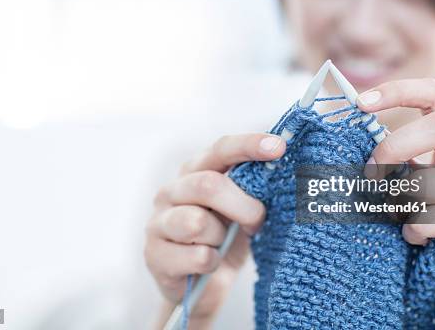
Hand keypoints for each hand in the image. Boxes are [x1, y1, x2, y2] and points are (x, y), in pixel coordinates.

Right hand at [144, 133, 285, 328]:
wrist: (202, 287)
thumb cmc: (225, 239)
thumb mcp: (242, 209)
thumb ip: (252, 187)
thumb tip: (280, 165)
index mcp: (194, 171)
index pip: (220, 150)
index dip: (248, 146)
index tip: (279, 147)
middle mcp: (171, 190)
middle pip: (208, 185)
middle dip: (243, 206)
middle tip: (257, 222)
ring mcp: (158, 222)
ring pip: (197, 222)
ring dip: (220, 238)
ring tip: (220, 245)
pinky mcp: (154, 255)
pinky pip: (197, 257)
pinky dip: (212, 262)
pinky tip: (209, 263)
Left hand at [357, 78, 434, 328]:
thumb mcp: (423, 174)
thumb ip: (402, 155)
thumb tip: (354, 138)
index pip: (433, 93)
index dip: (396, 91)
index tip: (360, 102)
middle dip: (395, 147)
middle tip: (372, 171)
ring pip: (429, 181)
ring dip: (403, 204)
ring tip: (405, 216)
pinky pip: (429, 220)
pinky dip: (412, 231)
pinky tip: (417, 237)